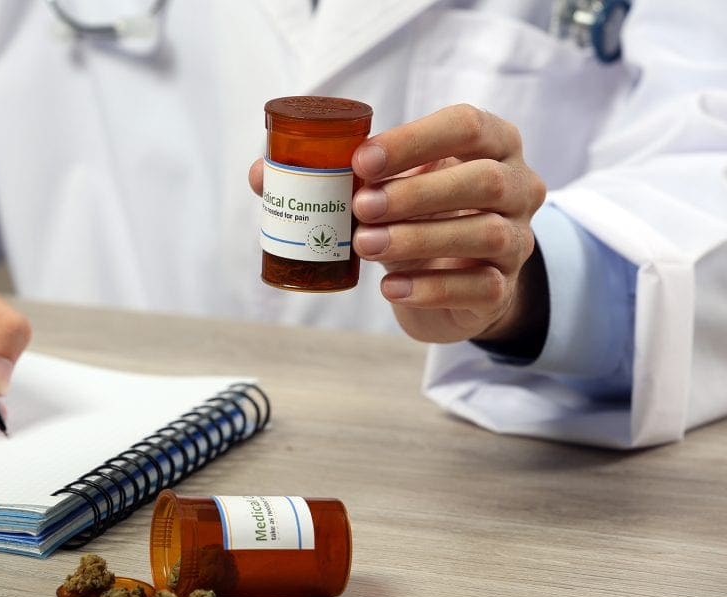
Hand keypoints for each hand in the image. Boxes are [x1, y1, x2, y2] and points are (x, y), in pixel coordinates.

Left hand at [248, 104, 547, 348]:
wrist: (459, 278)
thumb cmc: (420, 214)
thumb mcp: (390, 186)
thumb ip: (336, 176)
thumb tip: (261, 174)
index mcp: (492, 143)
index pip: (465, 126)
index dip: (413, 141)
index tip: (360, 160)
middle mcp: (517, 186)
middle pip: (481, 181)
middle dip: (416, 193)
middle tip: (360, 208)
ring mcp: (516, 239)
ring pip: (483, 234)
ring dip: (418, 240)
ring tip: (366, 246)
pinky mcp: (502, 287)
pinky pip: (477, 286)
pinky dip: (429, 287)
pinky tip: (389, 288)